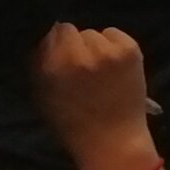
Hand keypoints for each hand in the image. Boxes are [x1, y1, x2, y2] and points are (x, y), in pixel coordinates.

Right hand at [30, 24, 163, 169]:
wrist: (112, 140)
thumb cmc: (73, 123)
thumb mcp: (43, 95)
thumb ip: (39, 64)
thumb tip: (42, 36)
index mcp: (53, 67)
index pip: (50, 33)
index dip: (54, 43)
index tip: (58, 54)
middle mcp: (79, 55)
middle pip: (71, 30)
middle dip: (73, 43)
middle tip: (79, 62)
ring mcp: (107, 51)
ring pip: (93, 32)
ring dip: (93, 45)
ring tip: (98, 67)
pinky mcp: (130, 49)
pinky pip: (114, 33)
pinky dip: (112, 44)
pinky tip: (113, 64)